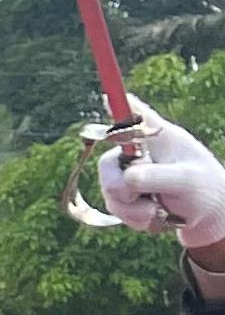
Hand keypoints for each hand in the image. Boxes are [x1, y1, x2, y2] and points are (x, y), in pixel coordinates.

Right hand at [97, 103, 224, 255]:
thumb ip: (157, 176)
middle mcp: (139, 151)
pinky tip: (154, 216)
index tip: (106, 96)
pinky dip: (133, 218)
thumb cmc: (205, 189)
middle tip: (135, 197)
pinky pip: (115, 208)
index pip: (135, 116)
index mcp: (159, 136)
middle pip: (107, 164)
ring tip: (157, 211)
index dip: (117, 105)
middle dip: (118, 187)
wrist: (207, 216)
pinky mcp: (126, 195)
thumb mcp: (186, 180)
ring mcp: (129, 174)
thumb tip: (128, 178)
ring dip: (131, 209)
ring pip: (109, 191)